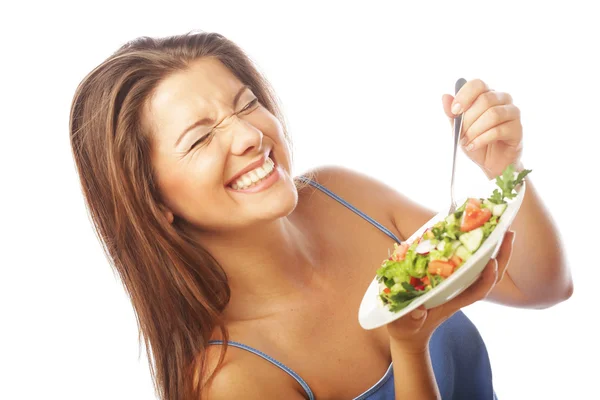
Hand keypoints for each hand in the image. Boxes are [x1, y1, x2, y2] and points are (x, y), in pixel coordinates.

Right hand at [386, 229, 515, 350]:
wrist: (409, 333)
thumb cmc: (407, 328)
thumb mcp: (405, 325)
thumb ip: (411, 319)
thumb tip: (418, 311)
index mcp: (453, 302)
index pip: (478, 291)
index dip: (487, 277)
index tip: (492, 261)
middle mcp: (460, 292)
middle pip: (488, 275)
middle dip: (500, 255)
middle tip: (509, 232)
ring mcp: (457, 285)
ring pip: (482, 268)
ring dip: (494, 249)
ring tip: (501, 228)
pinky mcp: (449, 279)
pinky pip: (467, 263)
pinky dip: (474, 249)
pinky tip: (474, 233)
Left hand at [442, 79, 523, 178]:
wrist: (491, 163)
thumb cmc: (477, 142)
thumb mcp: (460, 129)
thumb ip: (453, 114)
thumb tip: (445, 97)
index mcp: (487, 95)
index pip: (478, 84)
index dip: (464, 95)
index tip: (454, 111)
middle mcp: (503, 99)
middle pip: (485, 99)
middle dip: (468, 119)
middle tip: (460, 134)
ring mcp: (513, 113)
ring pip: (493, 114)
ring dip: (474, 130)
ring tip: (466, 142)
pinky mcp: (517, 129)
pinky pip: (499, 130)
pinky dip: (481, 139)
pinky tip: (473, 146)